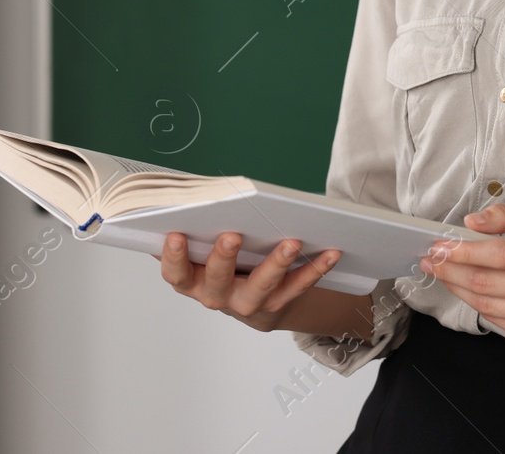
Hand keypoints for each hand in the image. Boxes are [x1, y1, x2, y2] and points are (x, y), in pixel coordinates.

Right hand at [153, 231, 341, 332]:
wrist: (254, 303)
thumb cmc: (223, 264)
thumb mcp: (201, 252)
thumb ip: (193, 230)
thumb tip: (181, 199)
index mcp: (192, 281)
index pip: (176, 273)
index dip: (173, 257)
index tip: (175, 234)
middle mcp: (217, 296)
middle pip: (217, 279)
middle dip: (224, 257)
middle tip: (232, 235)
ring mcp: (248, 303)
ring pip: (262, 286)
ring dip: (277, 263)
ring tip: (291, 242)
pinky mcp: (278, 304)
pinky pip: (298, 287)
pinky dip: (315, 269)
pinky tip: (330, 252)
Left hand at [419, 203, 504, 342]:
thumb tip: (471, 222)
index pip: (501, 255)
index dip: (464, 252)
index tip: (439, 246)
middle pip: (488, 283)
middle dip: (451, 272)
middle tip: (431, 260)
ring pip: (487, 305)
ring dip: (457, 289)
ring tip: (442, 274)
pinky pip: (498, 321)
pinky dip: (477, 304)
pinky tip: (467, 289)